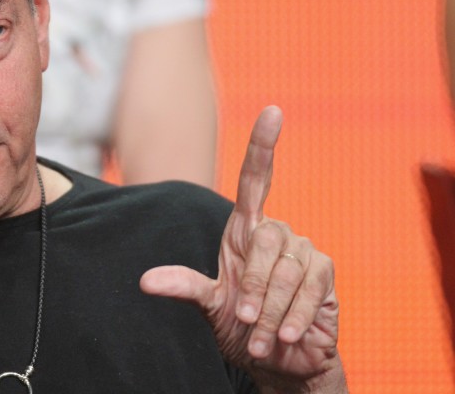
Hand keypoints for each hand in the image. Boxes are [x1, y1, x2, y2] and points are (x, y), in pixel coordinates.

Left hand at [140, 106, 343, 390]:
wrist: (279, 358)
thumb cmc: (241, 325)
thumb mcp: (209, 305)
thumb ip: (184, 287)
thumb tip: (145, 281)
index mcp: (244, 230)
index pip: (255, 179)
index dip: (263, 145)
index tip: (272, 110)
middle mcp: (275, 232)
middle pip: (265, 239)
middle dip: (252, 285)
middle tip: (245, 318)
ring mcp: (303, 250)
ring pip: (286, 270)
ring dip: (270, 310)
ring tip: (262, 335)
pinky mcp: (325, 274)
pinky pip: (309, 289)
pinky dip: (292, 318)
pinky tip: (287, 336)